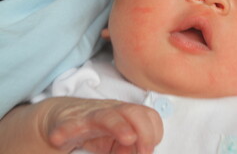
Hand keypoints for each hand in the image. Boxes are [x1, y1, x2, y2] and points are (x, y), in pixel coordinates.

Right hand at [40, 97, 162, 153]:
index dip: (154, 133)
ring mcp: (91, 116)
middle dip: (145, 131)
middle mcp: (112, 112)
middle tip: (146, 152)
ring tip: (128, 137)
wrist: (64, 116)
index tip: (149, 150)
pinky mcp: (69, 123)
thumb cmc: (96, 129)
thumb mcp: (117, 143)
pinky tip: (58, 138)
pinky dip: (64, 132)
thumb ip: (129, 149)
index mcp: (126, 115)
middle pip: (134, 112)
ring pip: (107, 116)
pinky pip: (68, 126)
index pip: (149, 116)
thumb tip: (139, 153)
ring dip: (119, 126)